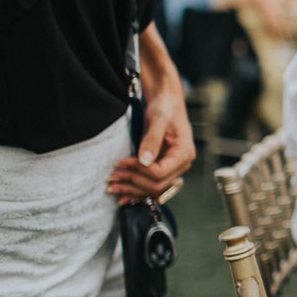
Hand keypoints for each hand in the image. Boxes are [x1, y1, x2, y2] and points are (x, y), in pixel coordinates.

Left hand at [108, 80, 194, 202]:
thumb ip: (152, 140)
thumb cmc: (165, 107)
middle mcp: (181, 164)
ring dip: (132, 190)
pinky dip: (136, 189)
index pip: (161, 173)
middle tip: (112, 176)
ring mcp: (172, 167)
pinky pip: (150, 184)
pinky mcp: (163, 167)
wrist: (166, 101)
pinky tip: (122, 194)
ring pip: (153, 188)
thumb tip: (144, 161)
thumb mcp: (158, 119)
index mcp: (184, 153)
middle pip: (157, 184)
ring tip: (112, 186)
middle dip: (133, 182)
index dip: (139, 171)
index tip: (121, 162)